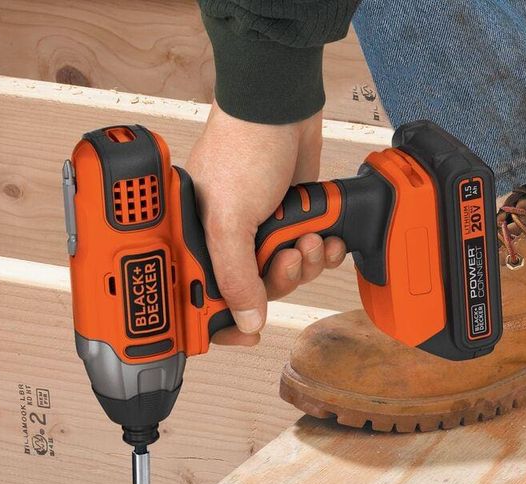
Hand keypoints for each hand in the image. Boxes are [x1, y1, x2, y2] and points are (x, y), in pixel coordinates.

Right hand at [185, 103, 346, 344]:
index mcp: (198, 242)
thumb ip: (236, 277)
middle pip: (254, 291)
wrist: (279, 105)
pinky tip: (326, 236)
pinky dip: (320, 251)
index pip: (206, 298)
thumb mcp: (229, 221)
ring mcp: (261, 230)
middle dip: (280, 280)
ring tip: (309, 237)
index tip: (246, 337)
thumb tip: (247, 321)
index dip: (225, 322)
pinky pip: (307, 254)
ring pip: (285, 274)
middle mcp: (227, 240)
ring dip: (304, 265)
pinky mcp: (290, 218)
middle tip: (288, 257)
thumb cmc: (241, 150)